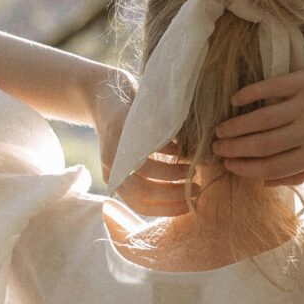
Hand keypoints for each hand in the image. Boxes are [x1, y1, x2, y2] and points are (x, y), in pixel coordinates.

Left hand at [91, 71, 193, 216]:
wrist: (106, 95)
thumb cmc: (131, 130)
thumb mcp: (139, 156)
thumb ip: (155, 174)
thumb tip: (187, 193)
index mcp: (117, 180)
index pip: (141, 205)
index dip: (168, 209)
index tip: (191, 206)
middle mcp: (112, 168)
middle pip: (142, 191)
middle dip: (174, 194)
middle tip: (196, 189)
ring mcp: (114, 148)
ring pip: (144, 170)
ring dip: (173, 172)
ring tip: (193, 167)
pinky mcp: (119, 127)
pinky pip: (147, 143)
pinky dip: (169, 148)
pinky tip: (183, 146)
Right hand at [212, 55, 303, 186]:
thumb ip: (303, 173)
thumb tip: (265, 182)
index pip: (272, 167)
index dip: (246, 168)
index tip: (229, 166)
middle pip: (262, 145)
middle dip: (234, 149)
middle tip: (217, 148)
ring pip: (261, 119)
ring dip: (236, 126)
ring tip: (220, 129)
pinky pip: (269, 88)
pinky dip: (249, 95)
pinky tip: (235, 101)